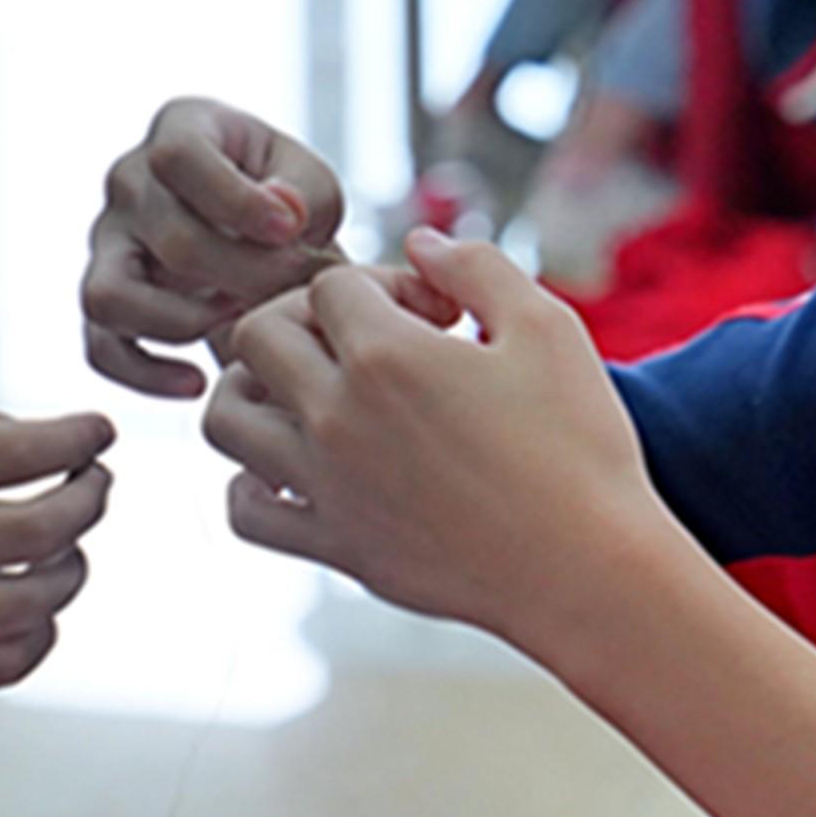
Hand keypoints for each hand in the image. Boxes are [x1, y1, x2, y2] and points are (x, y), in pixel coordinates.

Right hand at [0, 412, 111, 700]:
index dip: (72, 440)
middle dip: (87, 500)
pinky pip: (1, 664)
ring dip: (72, 568)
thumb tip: (49, 446)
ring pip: (28, 602)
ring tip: (69, 545)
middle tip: (97, 483)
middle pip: (31, 530)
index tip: (101, 432)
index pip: (5, 452)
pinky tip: (36, 606)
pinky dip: (39, 634)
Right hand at [83, 99, 349, 397]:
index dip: (234, 198)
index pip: (179, 155)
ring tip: (237, 324)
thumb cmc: (287, 204)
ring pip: (109, 294)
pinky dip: (144, 373)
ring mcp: (107, 241)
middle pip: (167, 235)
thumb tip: (280, 213)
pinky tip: (197, 382)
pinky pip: (100, 345)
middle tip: (287, 294)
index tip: (290, 230)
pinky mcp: (105, 296)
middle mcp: (130, 179)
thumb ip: (303, 192)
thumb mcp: (312, 183)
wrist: (265, 243)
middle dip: (240, 274)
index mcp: (180, 128)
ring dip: (180, 322)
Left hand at [201, 229, 676, 646]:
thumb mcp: (547, 329)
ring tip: (310, 393)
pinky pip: (244, 512)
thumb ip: (477, 267)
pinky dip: (253, 484)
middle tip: (365, 342)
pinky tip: (301, 471)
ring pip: (227, 418)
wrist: (589, 572)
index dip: (383, 285)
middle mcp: (338, 418)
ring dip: (256, 390)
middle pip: (256, 334)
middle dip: (305, 319)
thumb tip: (418, 244)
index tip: (437, 317)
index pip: (331, 285)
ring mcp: (326, 488)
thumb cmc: (580, 447)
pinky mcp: (335, 548)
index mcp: (387, 357)